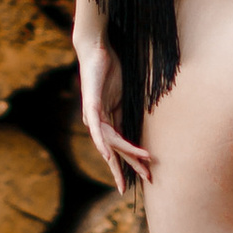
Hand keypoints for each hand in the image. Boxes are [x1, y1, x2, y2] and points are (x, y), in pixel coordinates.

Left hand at [77, 34, 150, 193]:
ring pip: (110, 141)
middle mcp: (96, 122)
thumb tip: (136, 128)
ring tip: (139, 168)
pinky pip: (96, 128)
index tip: (141, 176)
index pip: (119, 145)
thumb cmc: (110, 68)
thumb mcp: (122, 95)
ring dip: (125, 155)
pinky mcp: (91, 104)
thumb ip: (125, 113)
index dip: (129, 162)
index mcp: (105, 120)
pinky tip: (107, 155)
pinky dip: (102, 142)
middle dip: (127, 168)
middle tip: (141, 183)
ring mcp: (92, 114)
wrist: (97, 48)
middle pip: (114, 150)